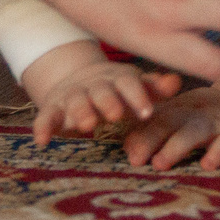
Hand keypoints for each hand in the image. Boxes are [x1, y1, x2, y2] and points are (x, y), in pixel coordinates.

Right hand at [21, 43, 184, 146]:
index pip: (129, 83)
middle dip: (108, 101)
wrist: (79, 78)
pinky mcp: (53, 108)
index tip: (147, 112)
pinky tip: (43, 142)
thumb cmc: (118, 89)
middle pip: (101, 91)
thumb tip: (176, 82)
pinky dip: (42, 127)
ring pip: (75, 102)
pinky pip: (46, 117)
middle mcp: (95, 85)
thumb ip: (156, 88)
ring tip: (87, 125)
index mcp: (118, 79)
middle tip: (116, 115)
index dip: (138, 96)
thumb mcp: (137, 87)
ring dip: (80, 111)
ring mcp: (73, 95)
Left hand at [123, 84, 219, 170]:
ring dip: (176, 147)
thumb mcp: (182, 118)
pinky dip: (219, 152)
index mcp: (176, 109)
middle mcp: (193, 114)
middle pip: (168, 123)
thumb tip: (127, 147)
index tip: (126, 150)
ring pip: (194, 132)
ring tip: (160, 163)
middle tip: (135, 159)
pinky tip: (208, 164)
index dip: (138, 132)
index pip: (152, 118)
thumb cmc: (207, 117)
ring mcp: (216, 123)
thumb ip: (155, 131)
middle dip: (149, 139)